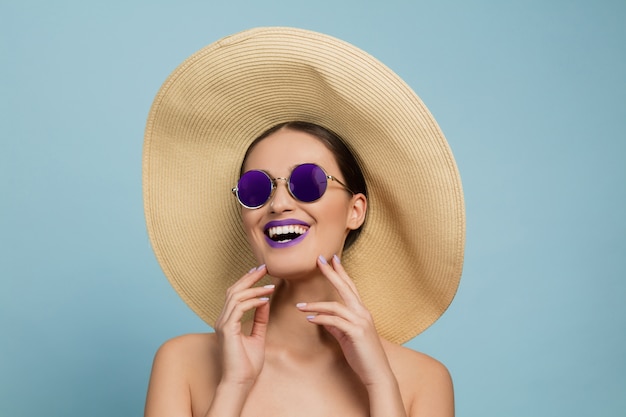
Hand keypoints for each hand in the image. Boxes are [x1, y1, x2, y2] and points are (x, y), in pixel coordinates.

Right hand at [214, 265, 273, 387]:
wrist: (241, 382)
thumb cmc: (247, 364)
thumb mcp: (258, 336)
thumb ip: (260, 319)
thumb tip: (265, 302)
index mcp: (228, 320)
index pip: (236, 294)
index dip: (247, 281)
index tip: (261, 272)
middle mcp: (222, 319)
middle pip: (234, 290)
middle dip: (250, 277)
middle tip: (265, 268)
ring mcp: (222, 323)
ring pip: (236, 296)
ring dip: (255, 289)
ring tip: (270, 286)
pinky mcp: (227, 329)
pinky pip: (239, 308)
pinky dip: (253, 302)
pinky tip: (265, 300)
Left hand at [296, 255, 392, 386]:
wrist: (376, 373)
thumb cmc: (363, 355)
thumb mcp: (347, 337)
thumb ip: (335, 325)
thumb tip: (321, 318)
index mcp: (361, 312)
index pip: (350, 287)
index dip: (341, 272)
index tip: (331, 259)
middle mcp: (363, 313)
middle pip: (345, 288)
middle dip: (332, 273)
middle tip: (319, 260)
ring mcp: (361, 322)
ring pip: (336, 306)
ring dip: (315, 305)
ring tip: (299, 306)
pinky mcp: (356, 333)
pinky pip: (335, 321)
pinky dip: (321, 318)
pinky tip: (310, 319)